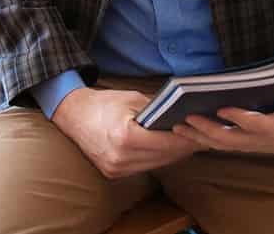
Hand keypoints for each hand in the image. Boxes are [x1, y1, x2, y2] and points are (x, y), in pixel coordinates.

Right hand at [51, 87, 202, 178]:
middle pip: (164, 157)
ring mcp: (116, 168)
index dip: (186, 139)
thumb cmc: (103, 103)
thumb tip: (182, 116)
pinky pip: (143, 167)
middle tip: (199, 138)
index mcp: (125, 136)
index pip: (166, 143)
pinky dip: (156, 159)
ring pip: (156, 165)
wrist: (73, 115)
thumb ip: (157, 110)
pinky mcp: (113, 174)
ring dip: (171, 155)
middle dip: (183, 148)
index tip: (200, 133)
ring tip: (186, 143)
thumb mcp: (132, 99)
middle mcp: (120, 157)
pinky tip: (165, 149)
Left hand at [171, 66, 273, 156]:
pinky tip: (183, 131)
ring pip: (220, 144)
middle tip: (187, 117)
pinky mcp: (243, 145)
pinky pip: (218, 145)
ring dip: (198, 136)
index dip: (239, 118)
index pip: (256, 124)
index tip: (222, 109)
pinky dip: (200, 140)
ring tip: (177, 125)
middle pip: (230, 138)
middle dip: (207, 129)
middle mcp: (261, 140)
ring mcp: (250, 145)